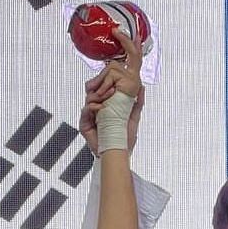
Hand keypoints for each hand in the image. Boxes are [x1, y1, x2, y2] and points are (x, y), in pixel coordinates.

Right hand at [79, 29, 145, 153]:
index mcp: (107, 105)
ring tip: (107, 97)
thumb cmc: (124, 139)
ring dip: (99, 95)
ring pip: (89, 97)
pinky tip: (100, 108)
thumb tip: (142, 87)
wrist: (118, 154)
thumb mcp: (133, 117)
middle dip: (102, 85)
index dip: (107, 80)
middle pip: (94, 89)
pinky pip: (86, 110)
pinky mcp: (84, 123)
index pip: (104, 88)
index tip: (114, 74)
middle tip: (110, 87)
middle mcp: (97, 108)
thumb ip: (137, 102)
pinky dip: (93, 107)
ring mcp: (90, 115)